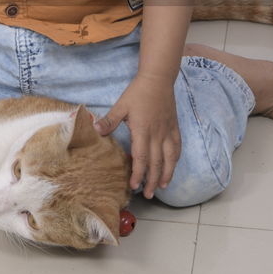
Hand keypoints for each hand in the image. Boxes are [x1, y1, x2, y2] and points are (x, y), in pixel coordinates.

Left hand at [93, 74, 181, 198]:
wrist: (158, 78)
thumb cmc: (138, 92)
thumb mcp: (121, 105)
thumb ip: (110, 120)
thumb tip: (95, 130)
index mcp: (143, 131)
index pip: (141, 158)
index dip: (138, 174)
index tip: (134, 186)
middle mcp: (157, 135)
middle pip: (156, 163)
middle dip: (152, 181)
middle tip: (149, 195)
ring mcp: (168, 131)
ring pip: (170, 158)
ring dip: (167, 173)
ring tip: (163, 186)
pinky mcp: (174, 127)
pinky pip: (177, 147)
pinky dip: (175, 159)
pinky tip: (172, 166)